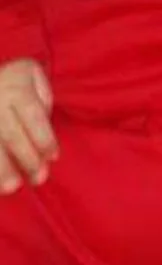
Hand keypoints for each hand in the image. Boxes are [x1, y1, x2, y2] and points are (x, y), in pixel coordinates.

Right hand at [0, 59, 58, 194]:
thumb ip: (43, 100)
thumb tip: (44, 131)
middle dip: (27, 158)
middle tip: (39, 178)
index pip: (33, 116)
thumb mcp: (34, 76)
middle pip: (11, 134)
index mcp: (16, 88)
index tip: (53, 156)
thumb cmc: (17, 80)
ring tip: (11, 188)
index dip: (44, 139)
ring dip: (1, 168)